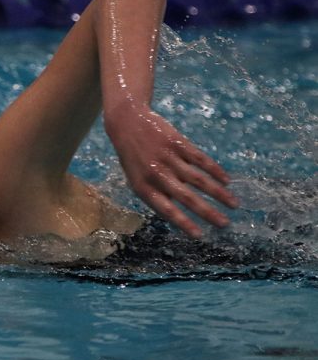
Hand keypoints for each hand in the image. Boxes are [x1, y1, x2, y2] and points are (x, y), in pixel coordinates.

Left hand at [104, 102, 238, 237]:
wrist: (127, 123)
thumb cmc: (134, 158)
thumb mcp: (136, 179)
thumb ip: (156, 195)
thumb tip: (179, 213)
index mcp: (144, 187)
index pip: (166, 210)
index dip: (184, 224)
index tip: (200, 236)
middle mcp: (156, 174)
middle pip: (186, 197)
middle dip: (207, 213)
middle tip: (225, 224)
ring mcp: (168, 158)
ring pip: (198, 179)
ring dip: (218, 193)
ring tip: (234, 204)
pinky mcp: (177, 143)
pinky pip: (200, 159)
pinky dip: (215, 171)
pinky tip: (227, 180)